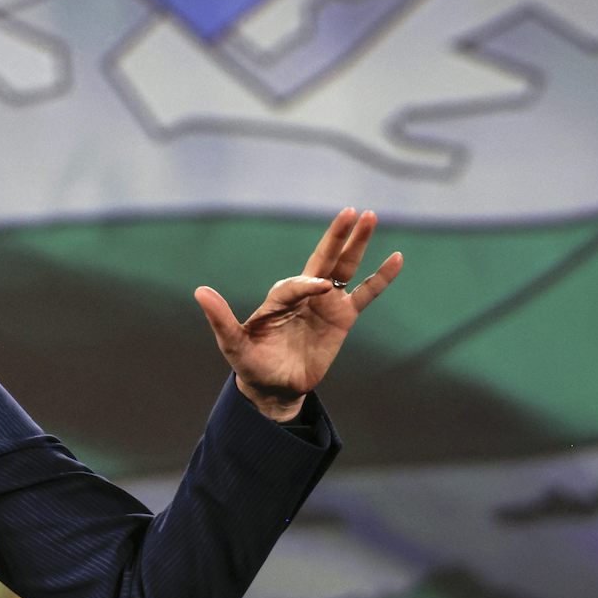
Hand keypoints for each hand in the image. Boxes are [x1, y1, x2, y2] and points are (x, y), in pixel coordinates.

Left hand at [194, 207, 402, 421]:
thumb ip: (220, 318)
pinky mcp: (342, 317)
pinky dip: (381, 277)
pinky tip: (397, 258)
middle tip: (350, 211)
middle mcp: (303, 294)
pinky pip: (366, 294)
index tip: (321, 289)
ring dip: (357, 244)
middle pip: (323, 258)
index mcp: (279, 298)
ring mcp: (326, 303)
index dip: (307, 285)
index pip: (295, 284)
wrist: (274, 386)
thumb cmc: (252, 363)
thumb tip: (199, 291)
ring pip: (345, 268)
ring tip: (370, 216)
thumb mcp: (232, 343)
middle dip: (336, 236)